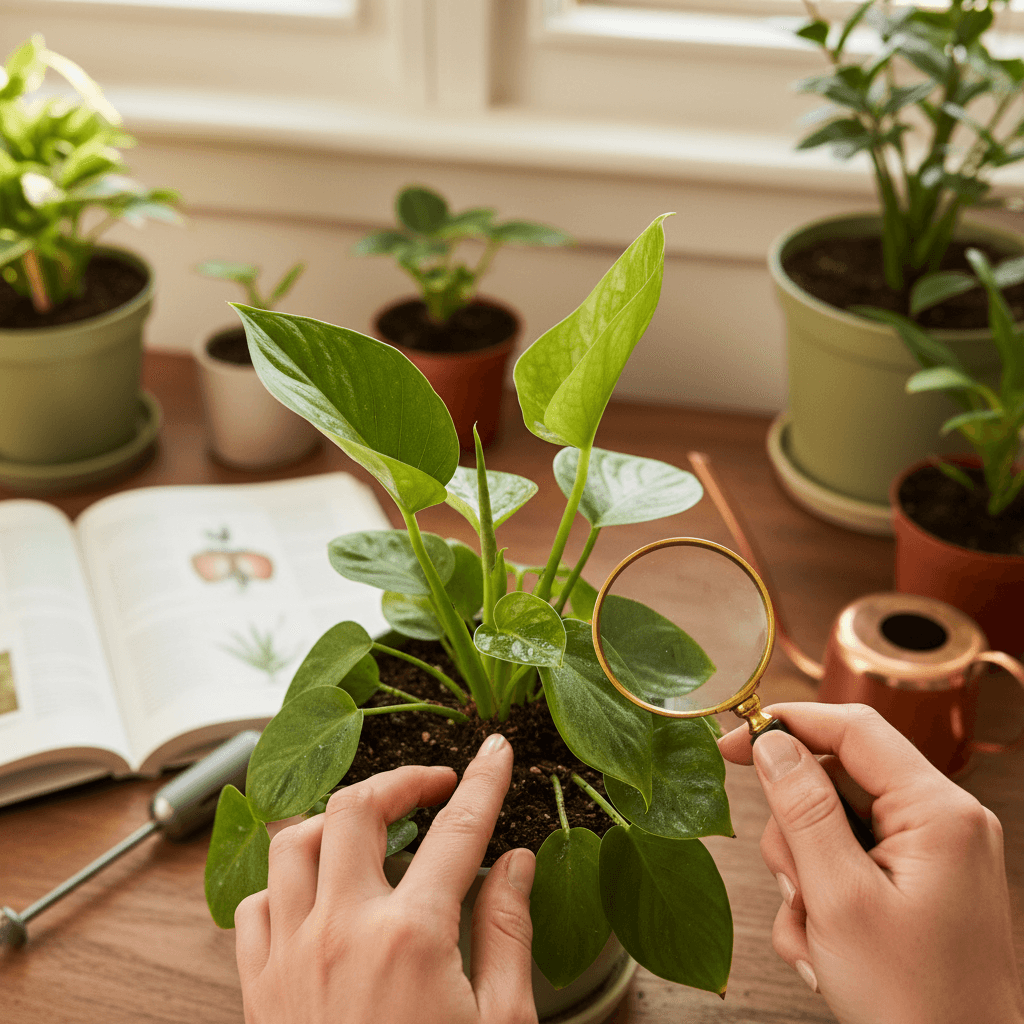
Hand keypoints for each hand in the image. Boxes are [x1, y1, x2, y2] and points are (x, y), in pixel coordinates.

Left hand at [234, 733, 537, 1023]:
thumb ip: (507, 932)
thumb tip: (516, 863)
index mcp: (410, 938)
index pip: (457, 829)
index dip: (482, 781)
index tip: (495, 752)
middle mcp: (341, 930)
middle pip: (356, 807)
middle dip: (400, 779)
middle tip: (433, 785)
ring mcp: (290, 955)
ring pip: (292, 841)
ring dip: (332, 820)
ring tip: (369, 827)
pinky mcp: (258, 988)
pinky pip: (254, 904)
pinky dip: (283, 882)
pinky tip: (317, 893)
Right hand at [719, 703, 1023, 1023]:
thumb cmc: (915, 1003)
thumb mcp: (840, 899)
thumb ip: (803, 810)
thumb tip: (773, 742)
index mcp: (938, 811)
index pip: (852, 729)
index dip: (785, 724)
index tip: (730, 745)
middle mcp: (942, 821)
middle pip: (835, 782)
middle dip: (797, 835)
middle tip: (797, 890)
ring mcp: (931, 854)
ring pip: (832, 826)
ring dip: (804, 878)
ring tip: (816, 934)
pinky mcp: (917, 882)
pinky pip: (847, 862)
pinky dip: (823, 901)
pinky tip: (826, 949)